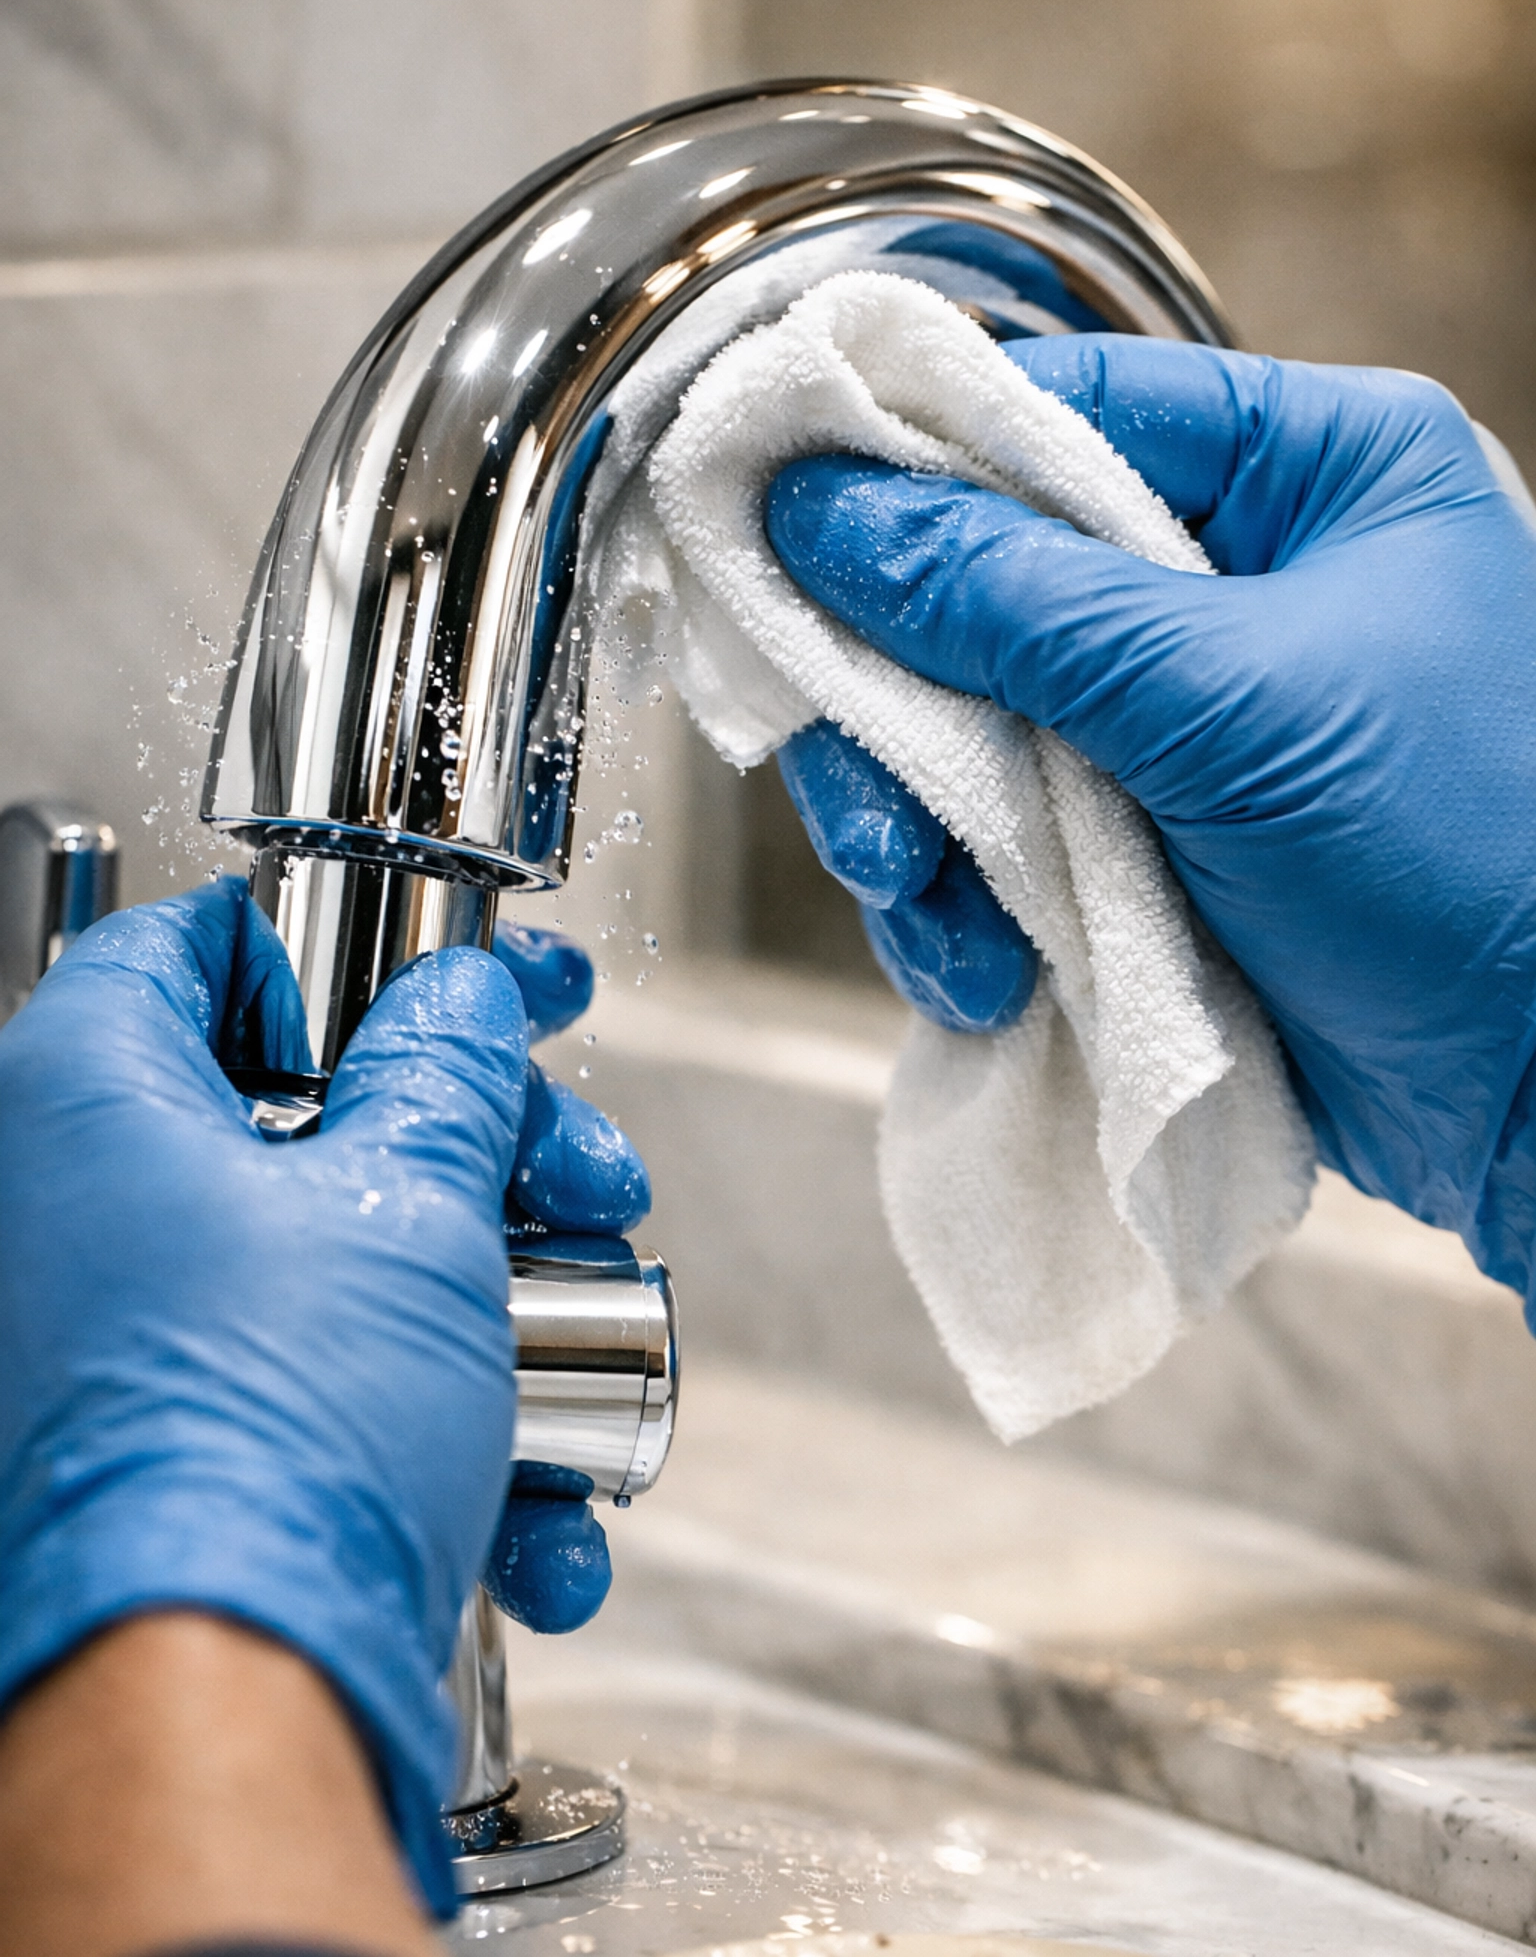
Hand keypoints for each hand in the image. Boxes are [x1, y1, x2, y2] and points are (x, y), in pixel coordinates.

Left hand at [0, 879, 645, 1914]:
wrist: (223, 1708)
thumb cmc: (268, 1442)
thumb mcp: (410, 1204)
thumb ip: (444, 1074)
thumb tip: (462, 1013)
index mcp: (87, 1100)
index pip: (198, 949)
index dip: (349, 951)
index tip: (460, 982)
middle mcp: (77, 1216)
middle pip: (307, 1117)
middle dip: (483, 1154)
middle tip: (580, 1174)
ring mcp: (130, 1346)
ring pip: (342, 1269)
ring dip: (495, 1312)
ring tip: (586, 1359)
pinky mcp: (188, 1458)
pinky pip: (332, 1399)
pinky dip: (444, 1438)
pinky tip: (537, 1505)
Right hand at [765, 336, 1535, 1302]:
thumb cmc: (1465, 858)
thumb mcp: (1225, 704)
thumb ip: (1011, 600)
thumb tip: (823, 506)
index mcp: (1306, 467)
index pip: (1062, 410)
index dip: (908, 461)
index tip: (780, 519)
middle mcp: (1238, 573)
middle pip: (983, 581)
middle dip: (902, 707)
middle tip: (863, 800)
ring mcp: (1187, 716)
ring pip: (971, 725)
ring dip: (923, 830)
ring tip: (928, 915)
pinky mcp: (1156, 841)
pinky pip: (1004, 837)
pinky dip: (969, 907)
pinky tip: (985, 975)